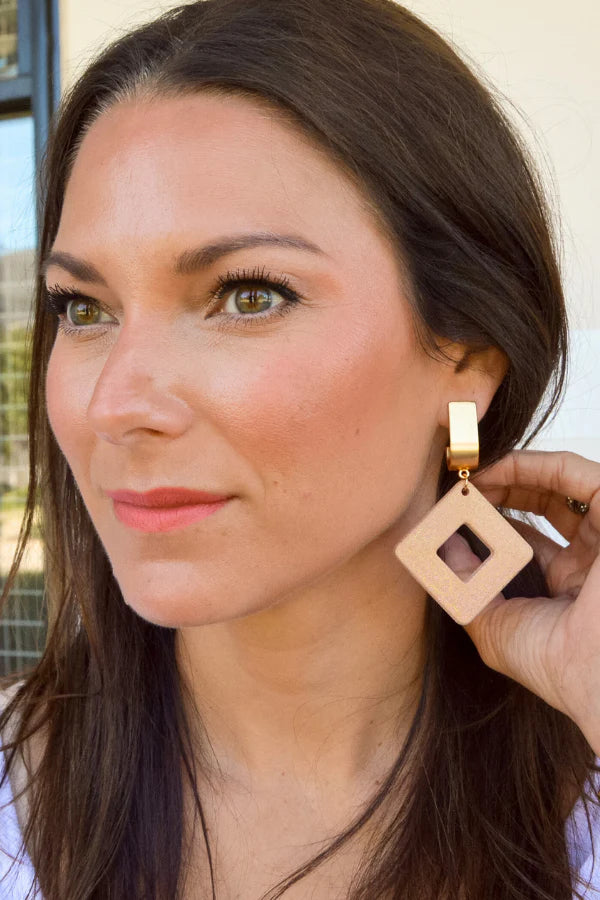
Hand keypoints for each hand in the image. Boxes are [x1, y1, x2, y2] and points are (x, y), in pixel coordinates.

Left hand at [443, 449, 599, 754]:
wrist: (594, 673)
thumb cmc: (552, 664)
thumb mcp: (490, 623)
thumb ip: (463, 583)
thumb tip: (442, 546)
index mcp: (568, 587)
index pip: (529, 539)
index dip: (495, 519)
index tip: (457, 509)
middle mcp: (591, 558)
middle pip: (545, 505)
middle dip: (500, 490)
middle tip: (463, 486)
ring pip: (559, 483)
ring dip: (513, 473)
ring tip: (473, 475)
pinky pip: (577, 473)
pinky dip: (536, 464)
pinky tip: (498, 468)